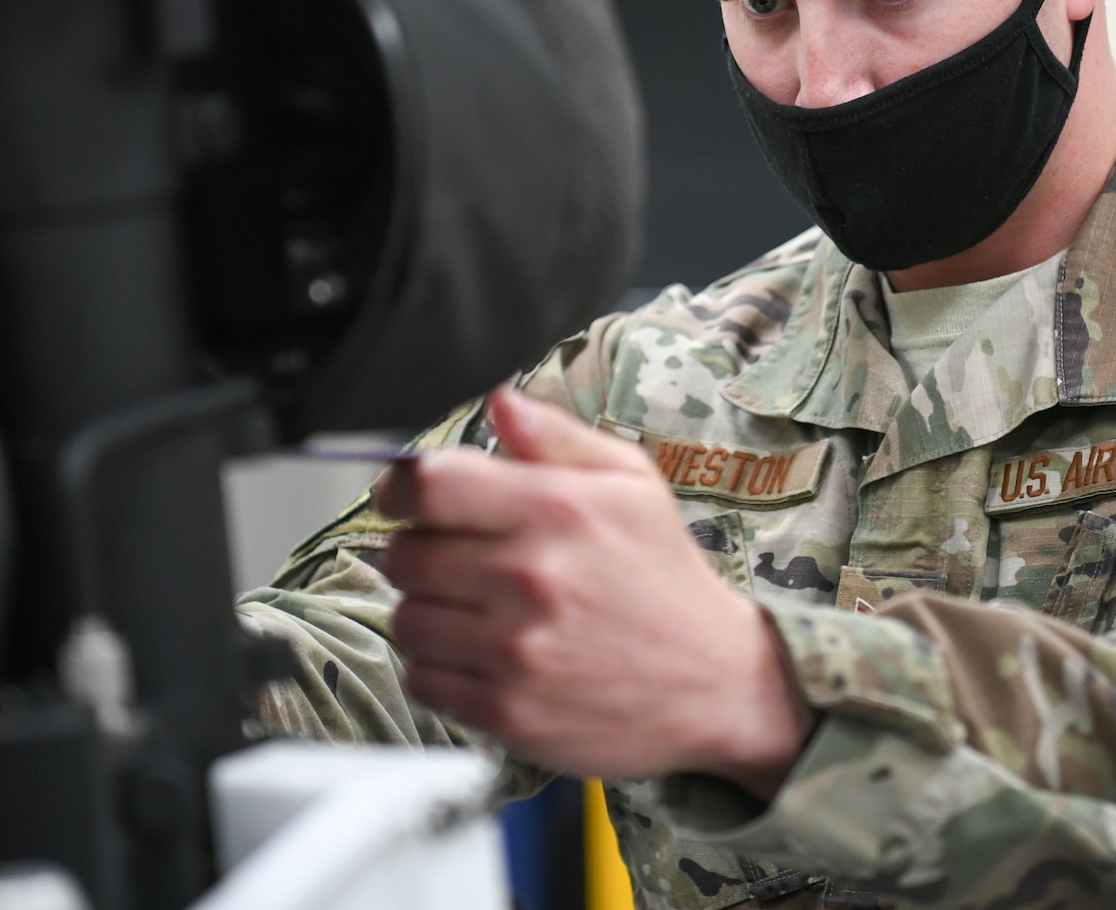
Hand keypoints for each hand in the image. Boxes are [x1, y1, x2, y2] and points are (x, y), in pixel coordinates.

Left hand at [373, 386, 810, 793]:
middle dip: (421, 551)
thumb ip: (557, 437)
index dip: (399, 488)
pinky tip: (483, 655)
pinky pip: (424, 679)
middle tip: (459, 559)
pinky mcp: (507, 712)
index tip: (404, 498)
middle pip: (405, 555)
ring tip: (475, 610)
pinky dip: (440, 667)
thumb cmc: (665, 579)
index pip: (429, 486)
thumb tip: (498, 402)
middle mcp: (530, 579)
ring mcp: (516, 651)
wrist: (716, 685)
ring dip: (428, 611)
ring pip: (407, 619)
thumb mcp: (633, 485)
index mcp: (557, 510)